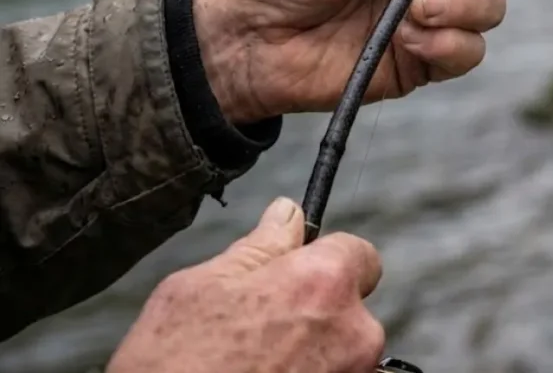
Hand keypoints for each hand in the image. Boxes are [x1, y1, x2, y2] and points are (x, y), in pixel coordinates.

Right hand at [107, 198, 384, 372]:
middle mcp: (355, 331)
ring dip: (314, 353)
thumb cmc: (174, 369)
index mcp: (323, 282)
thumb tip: (286, 214)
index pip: (358, 253)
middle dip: (317, 312)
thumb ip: (258, 247)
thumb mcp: (197, 291)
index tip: (297, 276)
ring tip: (254, 366)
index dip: (325, 261)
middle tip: (259, 332)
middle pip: (352, 307)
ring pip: (344, 351)